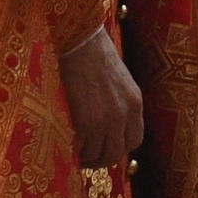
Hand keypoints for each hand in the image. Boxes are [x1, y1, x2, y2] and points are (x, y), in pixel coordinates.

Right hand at [59, 24, 144, 168]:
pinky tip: (63, 140)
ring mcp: (106, 120)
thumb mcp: (117, 79)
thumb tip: (107, 126)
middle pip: (116, 153)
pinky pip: (79, 149)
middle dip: (99, 158)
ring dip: (83, 155)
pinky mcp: (85, 122)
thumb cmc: (91, 52)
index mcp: (135, 102)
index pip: (134, 140)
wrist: (77, 39)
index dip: (117, 148)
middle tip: (83, 156)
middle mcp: (124, 114)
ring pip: (97, 155)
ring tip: (71, 147)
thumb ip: (117, 102)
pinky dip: (71, 149)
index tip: (102, 148)